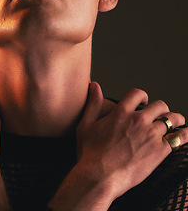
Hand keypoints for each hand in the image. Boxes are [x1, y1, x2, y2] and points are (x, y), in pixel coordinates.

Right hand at [49, 82, 186, 210]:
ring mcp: (151, 135)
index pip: (137, 94)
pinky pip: (180, 138)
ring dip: (174, 120)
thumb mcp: (86, 125)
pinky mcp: (160, 150)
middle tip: (159, 115)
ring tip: (175, 123)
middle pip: (159, 105)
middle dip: (160, 109)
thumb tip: (94, 85)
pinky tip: (184, 134)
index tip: (143, 101)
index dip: (142, 96)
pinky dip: (184, 135)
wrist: (99, 176)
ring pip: (172, 119)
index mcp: (121, 112)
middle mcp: (138, 120)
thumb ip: (93, 103)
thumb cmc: (90, 153)